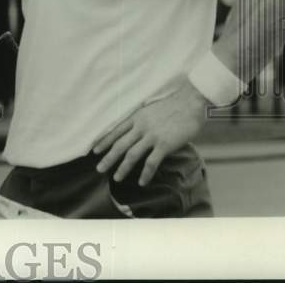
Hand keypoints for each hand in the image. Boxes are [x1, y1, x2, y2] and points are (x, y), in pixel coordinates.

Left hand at [91, 78, 207, 186]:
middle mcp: (140, 127)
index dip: (104, 142)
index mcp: (136, 117)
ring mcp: (152, 136)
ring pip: (132, 155)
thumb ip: (142, 122)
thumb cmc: (173, 106)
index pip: (115, 131)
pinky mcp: (164, 144)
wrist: (190, 103)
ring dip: (123, 168)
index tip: (94, 151)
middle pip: (119, 144)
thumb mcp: (151, 110)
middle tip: (99, 169)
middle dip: (108, 158)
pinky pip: (151, 162)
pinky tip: (142, 182)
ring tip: (116, 178)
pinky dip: (145, 174)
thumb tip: (137, 132)